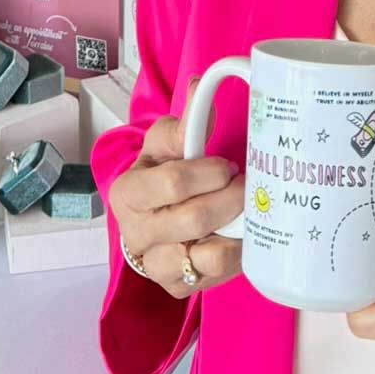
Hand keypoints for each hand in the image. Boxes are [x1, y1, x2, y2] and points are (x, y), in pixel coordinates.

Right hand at [108, 78, 244, 300]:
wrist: (149, 217)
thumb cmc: (158, 175)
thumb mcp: (164, 144)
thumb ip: (184, 120)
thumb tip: (200, 85)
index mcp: (127, 193)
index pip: (174, 183)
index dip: (210, 173)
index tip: (227, 166)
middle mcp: (137, 234)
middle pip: (196, 219)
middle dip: (231, 198)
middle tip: (246, 186)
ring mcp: (157, 267)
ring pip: (210, 257)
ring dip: (239, 230)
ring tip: (247, 212)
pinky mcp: (178, 288)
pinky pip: (219, 277)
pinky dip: (239, 254)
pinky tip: (242, 235)